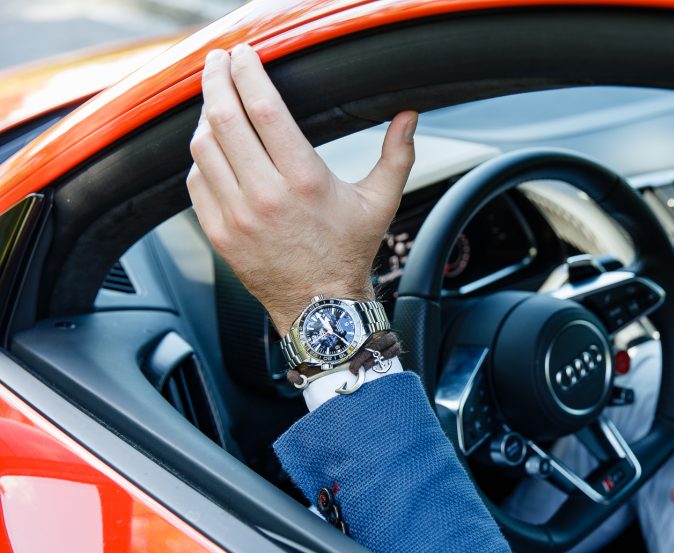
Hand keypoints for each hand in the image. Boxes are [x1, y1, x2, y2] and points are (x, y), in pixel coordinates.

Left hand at [186, 44, 417, 334]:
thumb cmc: (348, 253)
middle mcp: (267, 196)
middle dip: (217, 81)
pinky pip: (197, 182)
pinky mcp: (219, 233)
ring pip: (204, 148)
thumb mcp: (380, 202)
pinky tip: (213, 147)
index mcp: (305, 181)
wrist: (322, 309)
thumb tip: (409, 117)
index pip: (264, 110)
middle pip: (225, 120)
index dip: (248, 74)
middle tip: (218, 63)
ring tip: (215, 101)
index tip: (243, 55)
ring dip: (206, 116)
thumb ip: (396, 155)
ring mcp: (238, 216)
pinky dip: (201, 158)